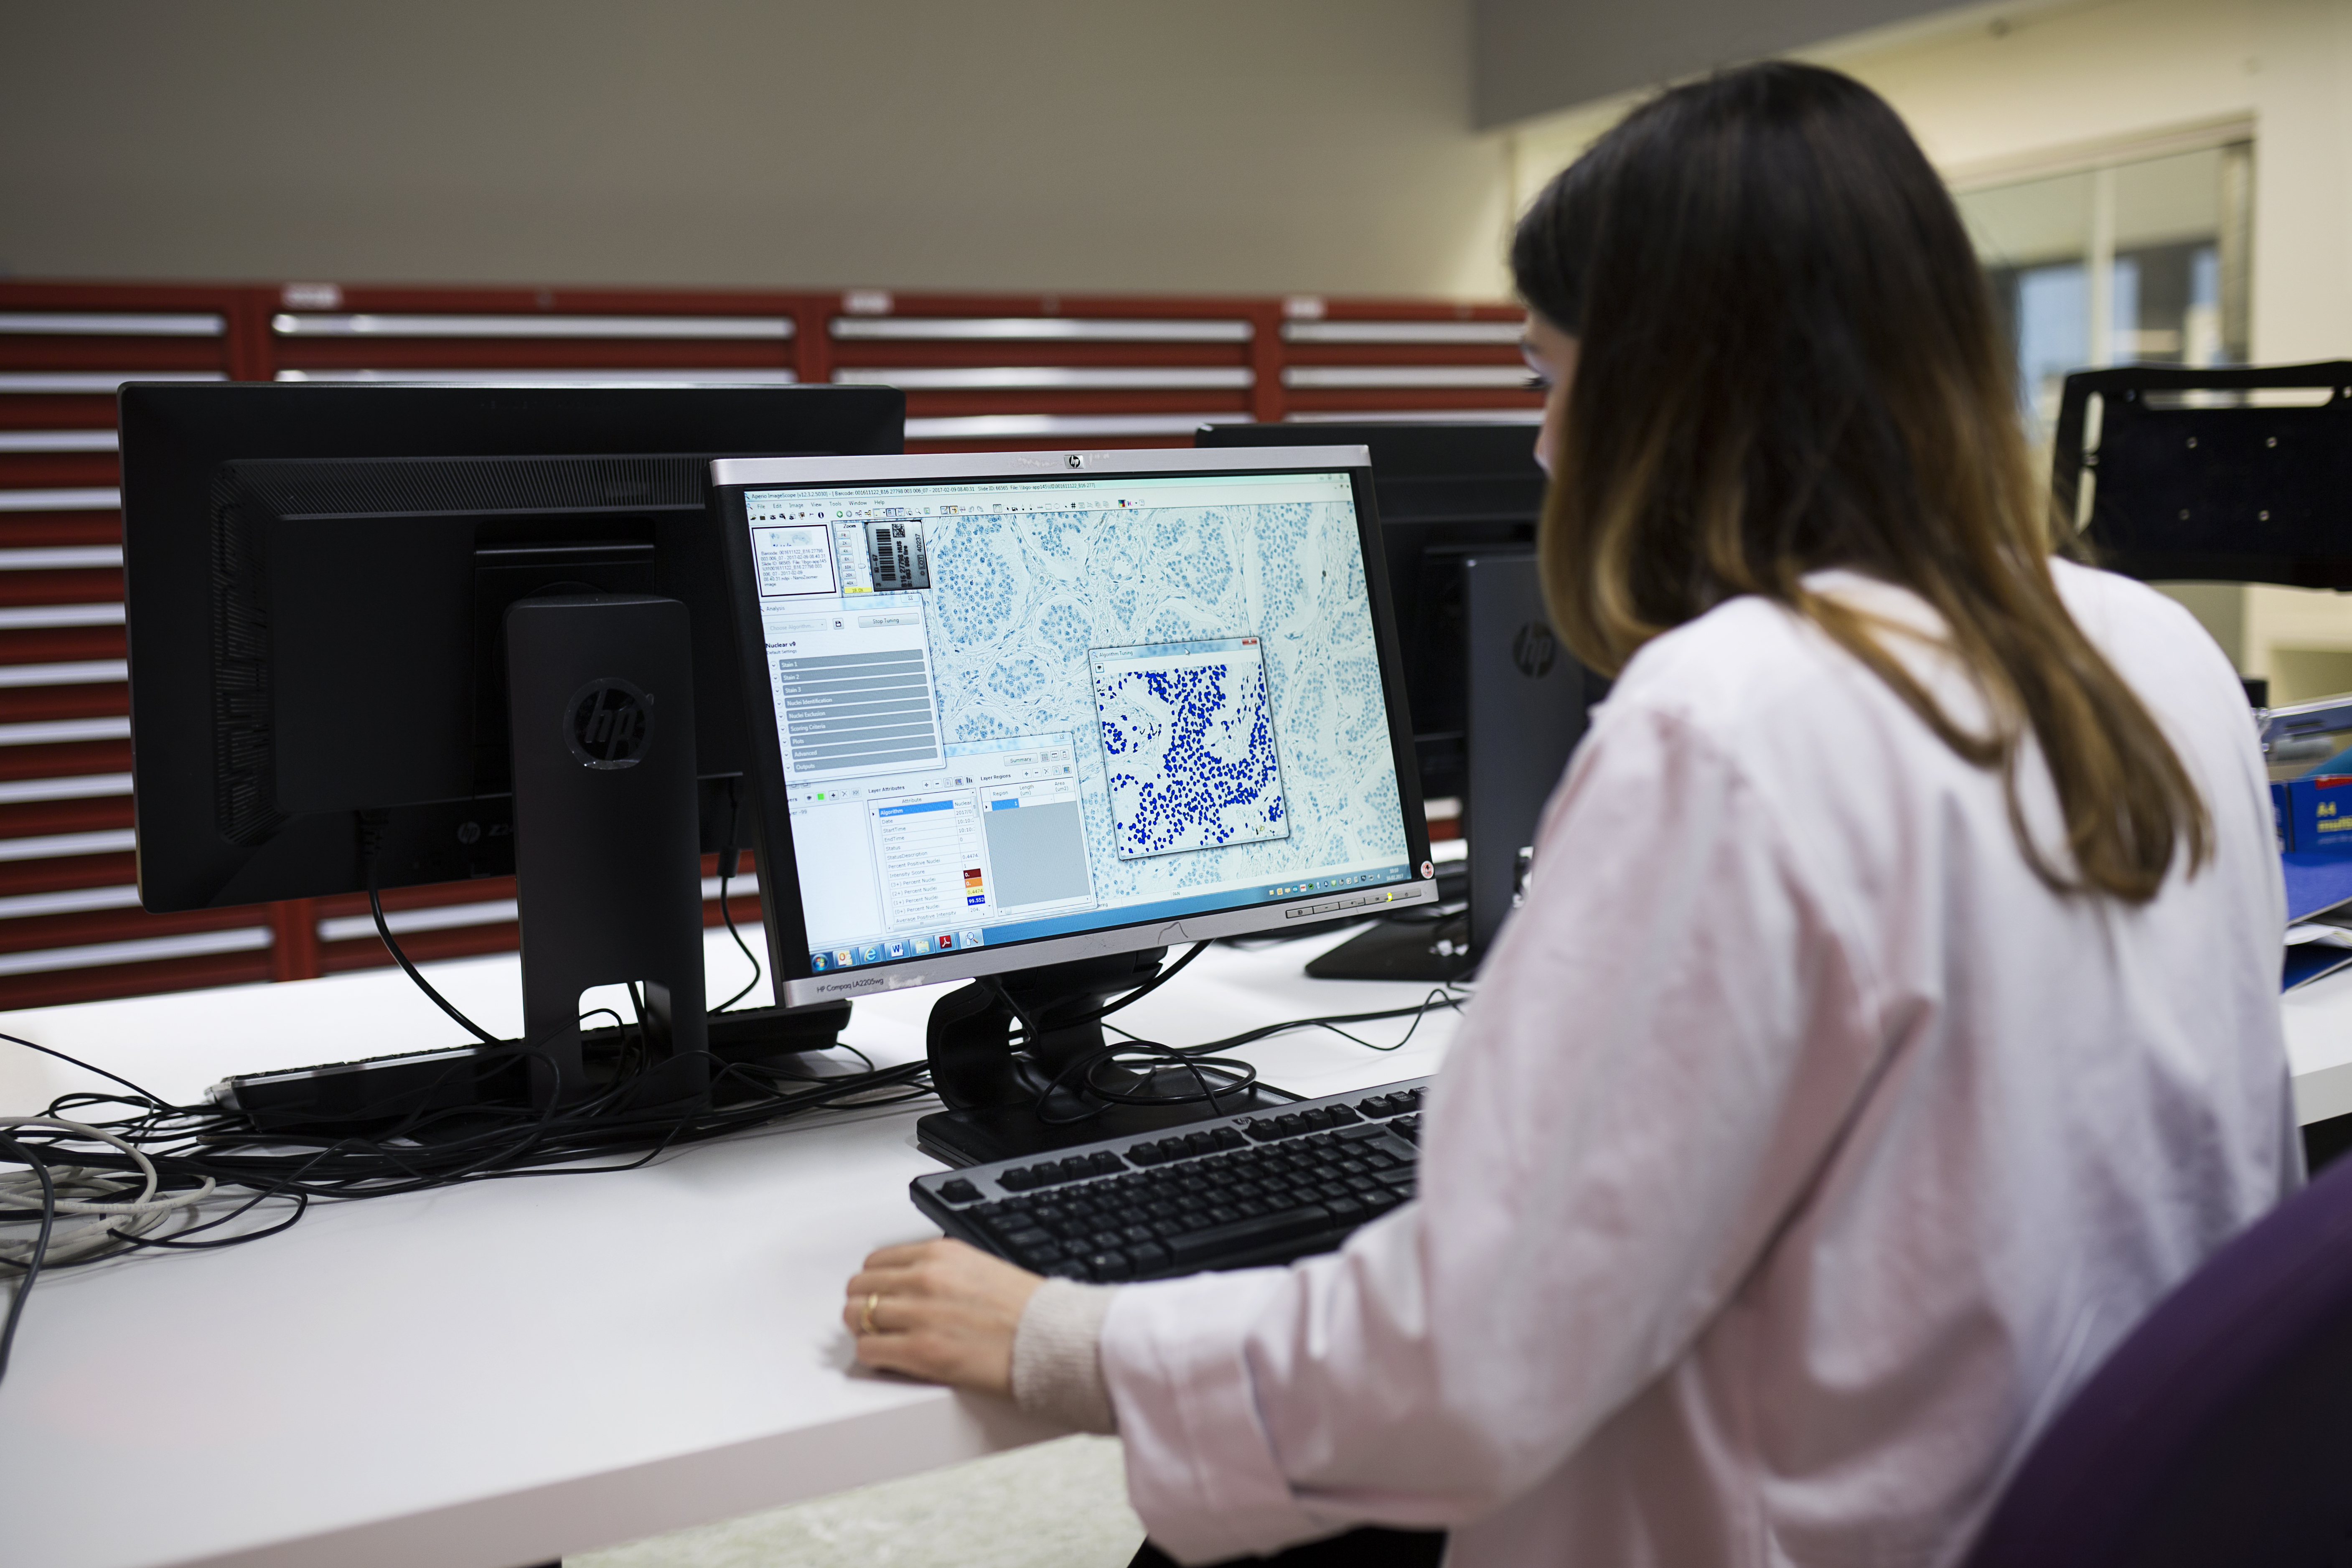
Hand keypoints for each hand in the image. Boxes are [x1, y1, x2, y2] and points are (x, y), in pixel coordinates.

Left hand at [844, 1237, 1043, 1393]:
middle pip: (860, 1287)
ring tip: (883, 1341)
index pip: (876, 1261)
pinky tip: (891, 1359)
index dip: (875, 1283)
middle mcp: (925, 1278)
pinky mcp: (920, 1352)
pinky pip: (868, 1351)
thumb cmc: (1025, 1311)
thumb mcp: (980, 1268)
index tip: (880, 1296)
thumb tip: (910, 1282)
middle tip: (877, 1322)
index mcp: (940, 1254)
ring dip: (865, 1330)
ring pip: (857, 1316)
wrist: (1052, 1340)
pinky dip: (873, 1356)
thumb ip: (941, 1271)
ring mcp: (920, 1314)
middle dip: (865, 1305)